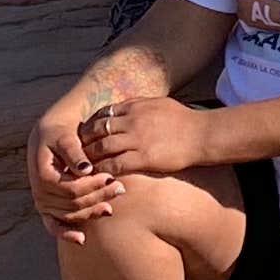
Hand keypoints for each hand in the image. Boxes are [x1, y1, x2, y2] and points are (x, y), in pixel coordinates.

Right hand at [30, 100, 121, 229]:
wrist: (48, 136)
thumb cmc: (59, 133)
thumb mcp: (66, 137)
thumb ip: (74, 153)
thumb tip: (86, 169)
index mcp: (42, 176)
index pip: (71, 189)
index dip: (92, 186)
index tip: (110, 177)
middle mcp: (39, 193)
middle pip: (72, 204)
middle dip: (97, 197)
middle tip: (120, 188)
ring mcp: (43, 203)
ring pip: (70, 215)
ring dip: (91, 212)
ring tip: (112, 206)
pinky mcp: (47, 208)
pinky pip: (54, 225)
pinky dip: (67, 233)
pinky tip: (81, 239)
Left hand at [76, 94, 211, 180]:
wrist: (203, 134)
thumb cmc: (183, 120)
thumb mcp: (159, 103)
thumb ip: (138, 105)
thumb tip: (121, 108)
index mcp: (135, 107)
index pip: (102, 114)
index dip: (90, 125)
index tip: (84, 135)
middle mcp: (132, 121)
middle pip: (97, 131)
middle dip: (84, 142)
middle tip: (76, 153)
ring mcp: (137, 139)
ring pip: (102, 148)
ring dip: (89, 158)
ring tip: (82, 167)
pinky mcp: (143, 158)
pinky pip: (115, 165)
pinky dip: (103, 171)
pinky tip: (98, 176)